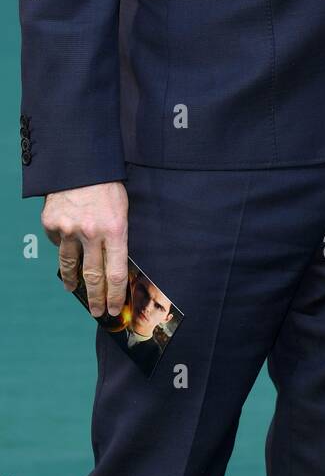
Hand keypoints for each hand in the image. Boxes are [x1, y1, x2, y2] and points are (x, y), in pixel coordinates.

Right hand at [41, 182, 128, 318]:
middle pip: (94, 276)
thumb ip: (117, 236)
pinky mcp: (52, 224)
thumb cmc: (107, 186)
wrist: (80, 163)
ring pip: (70, 265)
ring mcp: (69, 229)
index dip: (115, 295)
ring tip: (73, 289)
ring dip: (72, 280)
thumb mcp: (122, 209)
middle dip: (96, 298)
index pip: (116, 272)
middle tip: (96, 312)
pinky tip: (67, 243)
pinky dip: (63, 245)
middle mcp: (91, 233)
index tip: (113, 308)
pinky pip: (58, 242)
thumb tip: (114, 266)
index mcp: (115, 229)